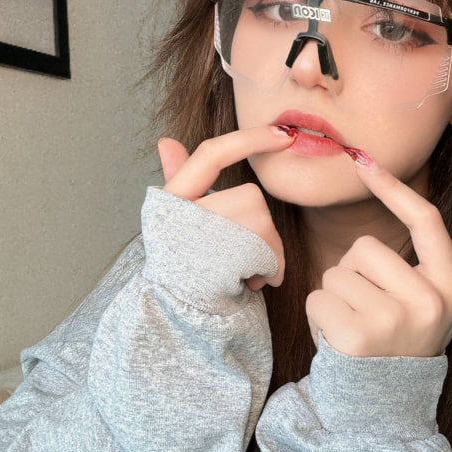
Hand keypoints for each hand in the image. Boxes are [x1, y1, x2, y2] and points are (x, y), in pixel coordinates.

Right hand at [157, 125, 295, 291]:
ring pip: (263, 224)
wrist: (181, 317)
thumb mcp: (177, 220)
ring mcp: (202, 237)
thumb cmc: (187, 265)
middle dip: (261, 228)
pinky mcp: (223, 263)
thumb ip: (178, 179)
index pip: (212, 153)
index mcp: (171, 198)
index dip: (250, 139)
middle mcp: (182, 214)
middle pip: (250, 197)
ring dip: (268, 252)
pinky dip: (270, 268)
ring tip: (247, 273)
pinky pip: (266, 251)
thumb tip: (167, 141)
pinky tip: (252, 283)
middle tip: (248, 257)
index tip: (284, 134)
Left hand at [305, 157, 451, 357]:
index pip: (425, 222)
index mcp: (450, 288)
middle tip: (367, 311)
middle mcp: (427, 301)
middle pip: (365, 248)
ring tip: (353, 326)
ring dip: (335, 298)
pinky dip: (318, 318)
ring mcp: (392, 318)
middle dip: (355, 274)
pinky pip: (318, 298)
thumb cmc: (408, 348)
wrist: (384, 410)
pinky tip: (337, 340)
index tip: (365, 162)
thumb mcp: (447, 314)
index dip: (393, 189)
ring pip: (337, 273)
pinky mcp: (356, 336)